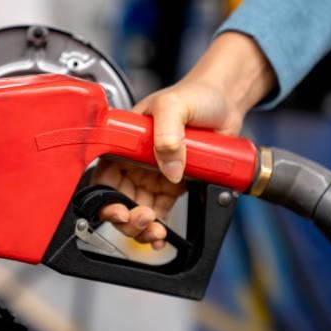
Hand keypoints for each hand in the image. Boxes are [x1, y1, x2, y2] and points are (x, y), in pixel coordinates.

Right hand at [94, 32, 275, 246]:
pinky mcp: (174, 185)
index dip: (105, 197)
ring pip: (138, 210)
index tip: (119, 209)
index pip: (104, 175)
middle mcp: (136, 160)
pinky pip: (160, 212)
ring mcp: (155, 174)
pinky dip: (158, 228)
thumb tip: (169, 170)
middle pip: (118, 199)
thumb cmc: (195, 94)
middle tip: (142, 220)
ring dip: (142, 227)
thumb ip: (167, 133)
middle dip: (125, 218)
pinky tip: (161, 236)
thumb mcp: (174, 106)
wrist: (226, 101)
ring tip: (155, 231)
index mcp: (125, 142)